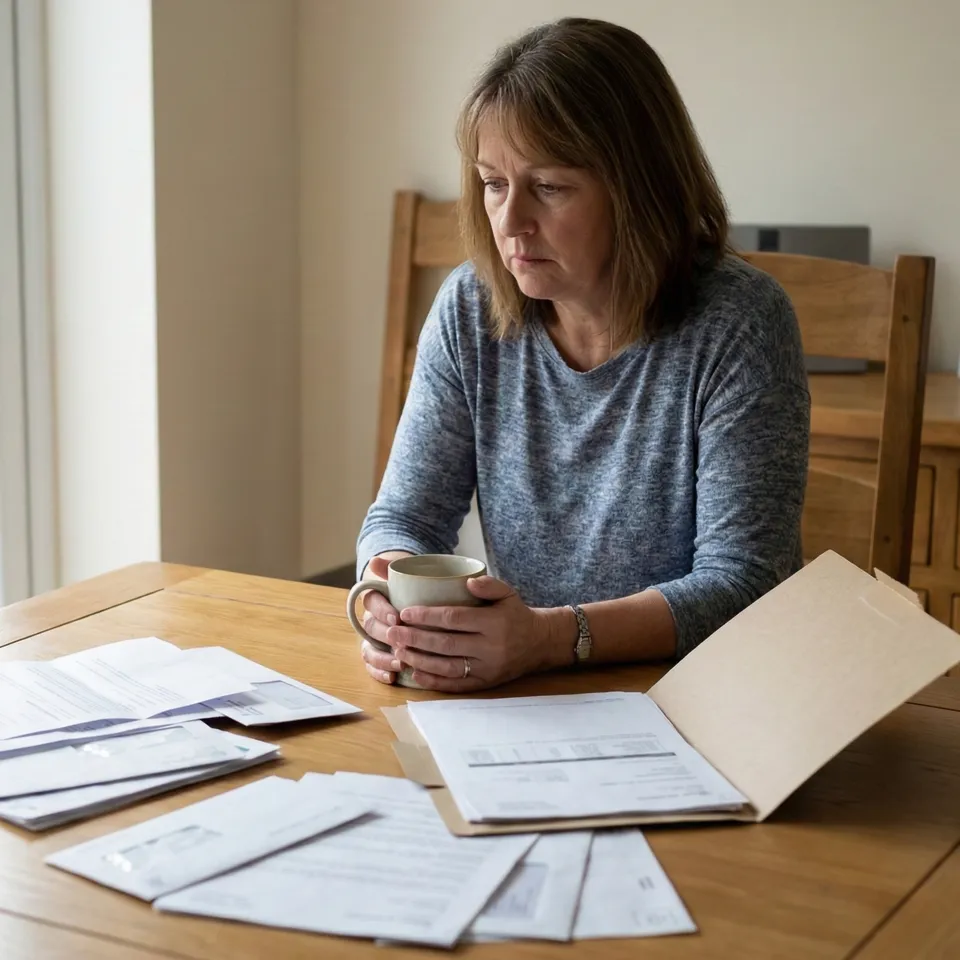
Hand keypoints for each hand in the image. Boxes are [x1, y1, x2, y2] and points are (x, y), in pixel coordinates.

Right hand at [358, 554, 405, 684]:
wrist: (422, 597)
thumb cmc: (417, 584)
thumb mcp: (412, 573)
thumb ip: (397, 565)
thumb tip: (375, 561)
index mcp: (377, 596)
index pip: (372, 600)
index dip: (382, 610)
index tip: (397, 617)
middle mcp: (372, 617)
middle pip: (370, 627)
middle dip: (386, 636)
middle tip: (403, 643)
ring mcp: (375, 637)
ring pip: (369, 648)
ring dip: (383, 657)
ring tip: (401, 663)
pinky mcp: (380, 653)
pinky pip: (373, 666)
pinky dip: (380, 672)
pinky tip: (393, 678)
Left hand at [387, 575, 565, 691]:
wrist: (540, 643)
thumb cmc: (516, 615)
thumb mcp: (508, 593)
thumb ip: (488, 584)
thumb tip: (467, 582)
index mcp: (493, 623)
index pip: (454, 618)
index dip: (427, 616)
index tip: (405, 612)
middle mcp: (491, 647)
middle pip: (445, 644)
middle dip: (415, 638)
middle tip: (392, 633)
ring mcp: (487, 668)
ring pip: (447, 666)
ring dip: (419, 660)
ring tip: (398, 651)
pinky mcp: (486, 683)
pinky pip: (456, 684)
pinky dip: (434, 681)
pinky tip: (415, 673)